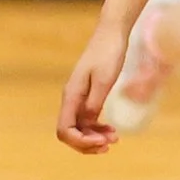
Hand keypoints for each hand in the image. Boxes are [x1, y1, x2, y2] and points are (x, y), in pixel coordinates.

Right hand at [57, 22, 128, 153]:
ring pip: (79, 128)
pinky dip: (96, 128)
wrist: (112, 34)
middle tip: (110, 144)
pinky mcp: (88, 95)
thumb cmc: (109, 54)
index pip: (64, 130)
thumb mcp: (105, 80)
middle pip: (70, 133)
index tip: (102, 142)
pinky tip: (110, 130)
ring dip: (93, 137)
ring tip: (115, 139)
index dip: (80, 142)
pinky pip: (87, 119)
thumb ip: (94, 102)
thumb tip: (87, 123)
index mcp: (72, 96)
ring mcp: (78, 97)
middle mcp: (71, 98)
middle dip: (87, 143)